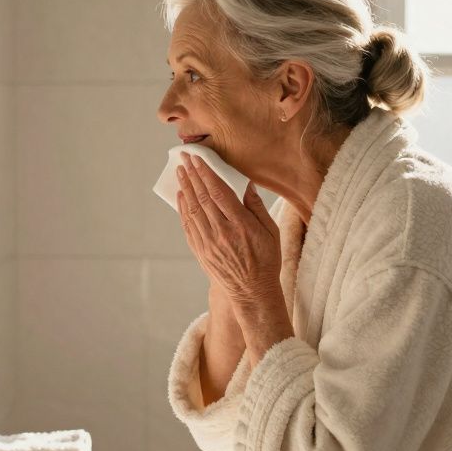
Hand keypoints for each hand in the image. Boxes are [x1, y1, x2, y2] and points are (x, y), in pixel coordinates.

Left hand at [175, 152, 281, 304]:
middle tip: (185, 159)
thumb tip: (245, 183)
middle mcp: (222, 233)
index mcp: (241, 225)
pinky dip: (183, 209)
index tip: (198, 159)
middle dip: (192, 175)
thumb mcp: (270, 231)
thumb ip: (256, 206)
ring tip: (180, 172)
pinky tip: (182, 197)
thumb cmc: (266, 259)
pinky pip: (188, 226)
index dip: (206, 173)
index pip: (219, 192)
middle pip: (203, 198)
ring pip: (193, 210)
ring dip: (185, 189)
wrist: (252, 291)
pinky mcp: (201, 252)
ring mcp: (209, 243)